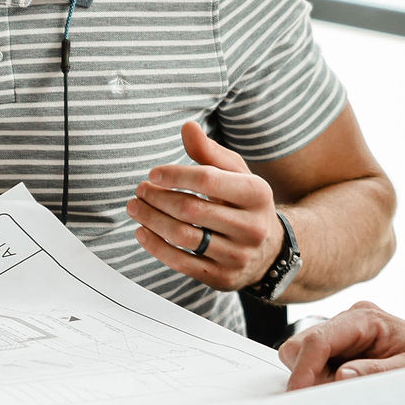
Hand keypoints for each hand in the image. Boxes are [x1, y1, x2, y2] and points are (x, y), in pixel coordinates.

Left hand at [127, 121, 283, 292]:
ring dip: (151, 220)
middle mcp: (251, 227)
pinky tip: (142, 232)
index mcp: (257, 193)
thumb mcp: (236, 173)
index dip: (176, 175)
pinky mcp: (222, 278)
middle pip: (191, 210)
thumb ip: (209, 151)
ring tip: (135, 208)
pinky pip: (181, 262)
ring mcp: (238, 256)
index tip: (153, 174)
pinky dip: (156, 247)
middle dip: (158, 198)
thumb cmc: (244, 203)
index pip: (209, 180)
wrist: (270, 252)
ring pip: (183, 236)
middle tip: (139, 191)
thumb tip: (187, 127)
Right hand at [279, 300, 404, 389]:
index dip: (304, 368)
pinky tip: (343, 392)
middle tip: (326, 401)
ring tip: (346, 395)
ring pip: (303, 357)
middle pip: (302, 345)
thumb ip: (377, 372)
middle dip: (305, 375)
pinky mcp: (339, 350)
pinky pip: (314, 367)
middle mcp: (348, 321)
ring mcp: (341, 335)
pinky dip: (320, 383)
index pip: (319, 339)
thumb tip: (340, 376)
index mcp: (365, 317)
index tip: (298, 394)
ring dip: (313, 380)